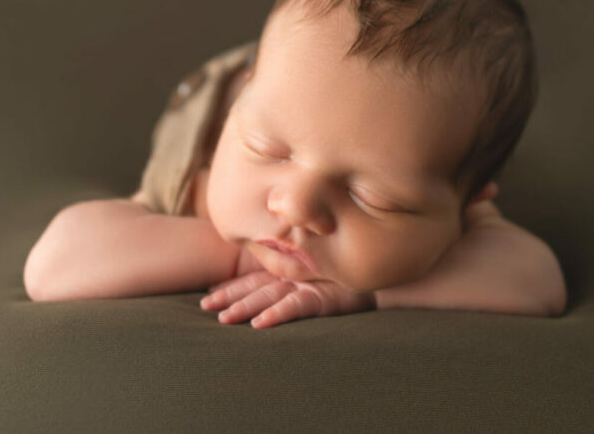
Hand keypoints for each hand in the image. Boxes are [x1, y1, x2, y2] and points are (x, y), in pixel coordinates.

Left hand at [200, 270, 375, 328]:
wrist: (388, 277)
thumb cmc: (356, 274)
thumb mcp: (324, 272)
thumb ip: (302, 273)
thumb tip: (278, 286)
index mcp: (294, 269)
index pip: (257, 277)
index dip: (233, 284)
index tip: (210, 293)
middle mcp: (298, 274)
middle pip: (256, 284)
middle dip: (229, 295)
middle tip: (205, 306)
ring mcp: (310, 284)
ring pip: (270, 295)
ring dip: (246, 307)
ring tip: (225, 319)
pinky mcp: (325, 297)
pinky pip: (296, 307)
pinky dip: (277, 315)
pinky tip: (261, 324)